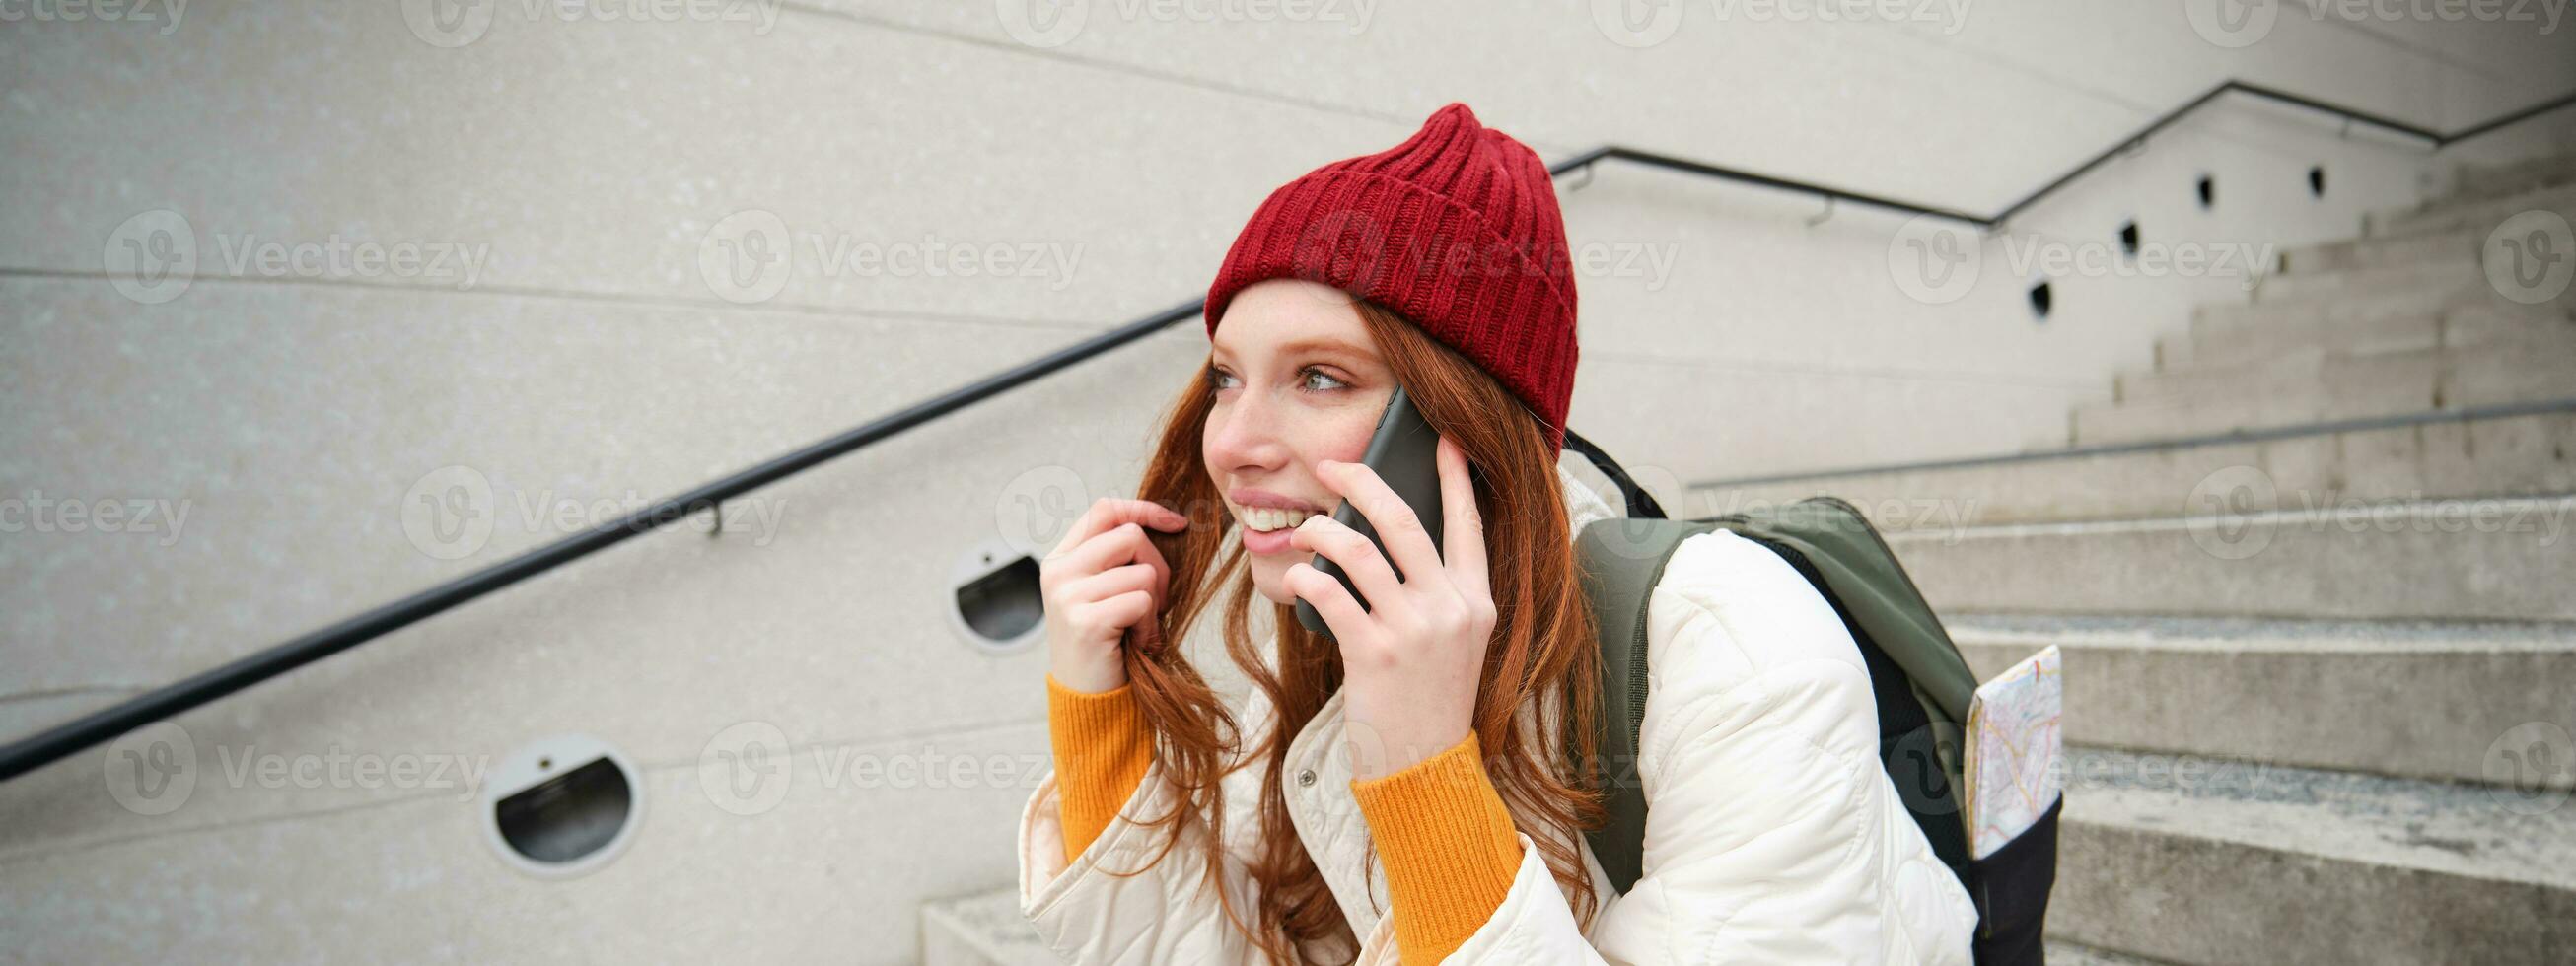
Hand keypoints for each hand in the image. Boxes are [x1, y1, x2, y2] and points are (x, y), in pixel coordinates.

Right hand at [1041, 498, 1188, 693]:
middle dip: (1158, 566)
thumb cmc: (1106, 642)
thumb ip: (1117, 558)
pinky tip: (1136, 642)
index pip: (1105, 510)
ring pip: (1143, 572)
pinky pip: (1142, 602)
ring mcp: (1068, 596)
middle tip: (1154, 602)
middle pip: (1130, 535)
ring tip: (1138, 628)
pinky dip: (1149, 626)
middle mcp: (1059, 572)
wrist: (1087, 698)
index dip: (1145, 509)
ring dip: (1154, 604)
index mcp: (1061, 559)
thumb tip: (1166, 520)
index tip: (1176, 523)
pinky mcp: (1086, 621)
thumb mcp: (1103, 592)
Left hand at [1286, 436, 1495, 780]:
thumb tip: (1381, 541)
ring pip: (1359, 550)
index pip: (1468, 524)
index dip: (1455, 479)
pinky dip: (1305, 577)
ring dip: (1320, 531)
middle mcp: (1451, 608)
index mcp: (1476, 601)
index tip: (1443, 441)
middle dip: (1362, 482)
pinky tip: (1295, 578)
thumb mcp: (1453, 644)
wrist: (1425, 769)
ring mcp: (1415, 629)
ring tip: (1301, 531)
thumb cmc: (1429, 702)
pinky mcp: (1375, 653)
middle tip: (1332, 466)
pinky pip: (1329, 594)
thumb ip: (1434, 595)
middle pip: (1402, 521)